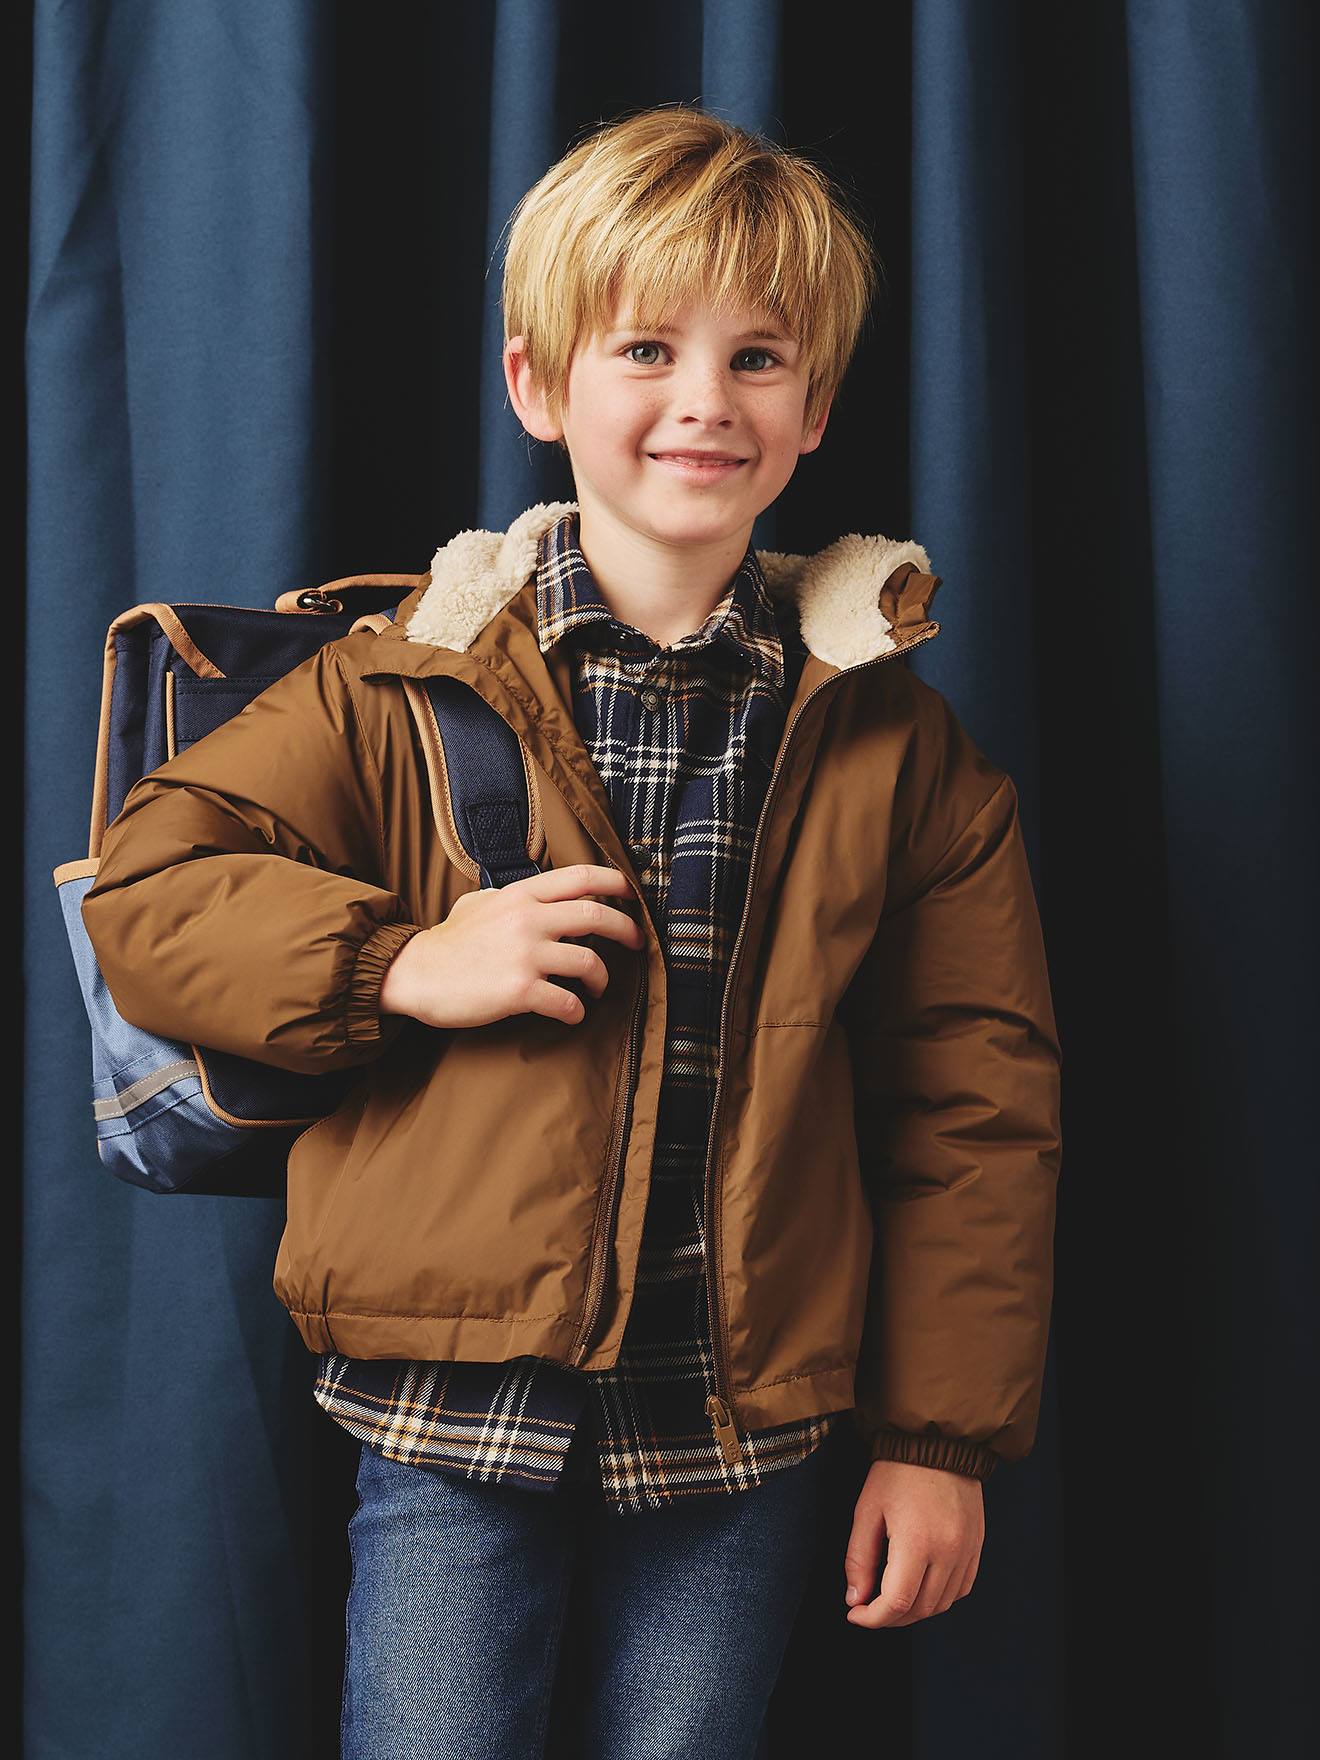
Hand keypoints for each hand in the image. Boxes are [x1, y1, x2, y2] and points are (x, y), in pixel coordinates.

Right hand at [378, 863, 644, 1029]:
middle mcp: (527, 919)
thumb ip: (512, 897)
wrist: (415, 974)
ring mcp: (525, 955)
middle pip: (597, 916)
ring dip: (601, 978)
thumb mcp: (478, 903)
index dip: (615, 882)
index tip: (631, 893)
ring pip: (589, 962)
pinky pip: (567, 1002)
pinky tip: (572, 1013)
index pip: (580, 877)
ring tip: (597, 988)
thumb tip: (537, 896)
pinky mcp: (519, 991)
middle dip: (627, 930)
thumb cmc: (447, 943)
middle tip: (637, 943)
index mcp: (521, 895)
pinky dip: (577, 1011)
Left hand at [842, 1457, 983, 1626]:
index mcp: (917, 1541)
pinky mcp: (977, 1546)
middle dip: (890, 1618)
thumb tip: (855, 1600)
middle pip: (920, 1609)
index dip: (872, 1618)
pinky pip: (961, 1589)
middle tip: (868, 1608)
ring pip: (942, 1604)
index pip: (897, 1603)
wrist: (937, 1443)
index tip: (854, 1614)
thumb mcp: (867, 1511)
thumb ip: (858, 1559)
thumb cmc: (896, 1473)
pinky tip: (921, 1588)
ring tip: (891, 1600)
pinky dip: (940, 1598)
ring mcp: (967, 1551)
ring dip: (914, 1611)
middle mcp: (948, 1551)